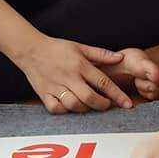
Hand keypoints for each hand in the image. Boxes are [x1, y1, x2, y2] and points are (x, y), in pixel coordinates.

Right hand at [17, 36, 132, 113]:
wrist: (31, 50)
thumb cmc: (57, 48)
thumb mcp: (80, 47)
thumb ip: (101, 54)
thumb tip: (120, 58)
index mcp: (80, 65)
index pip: (103, 82)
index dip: (117, 95)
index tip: (127, 104)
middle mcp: (69, 77)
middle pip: (90, 97)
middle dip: (102, 104)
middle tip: (107, 105)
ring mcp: (55, 87)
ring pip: (74, 105)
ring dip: (85, 108)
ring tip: (89, 105)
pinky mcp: (44, 94)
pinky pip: (56, 108)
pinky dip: (65, 111)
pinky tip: (70, 106)